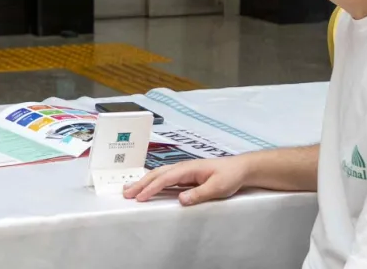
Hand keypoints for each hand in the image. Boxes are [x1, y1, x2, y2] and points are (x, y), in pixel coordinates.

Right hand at [122, 156, 250, 205]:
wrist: (240, 168)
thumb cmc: (230, 176)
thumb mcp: (217, 188)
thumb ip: (199, 193)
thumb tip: (180, 200)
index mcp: (187, 169)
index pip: (165, 179)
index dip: (151, 188)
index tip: (140, 197)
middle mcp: (182, 167)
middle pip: (156, 174)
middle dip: (140, 184)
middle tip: (126, 193)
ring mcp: (182, 170)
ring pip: (158, 175)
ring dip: (143, 182)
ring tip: (129, 189)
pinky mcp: (185, 175)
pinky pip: (164, 178)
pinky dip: (152, 182)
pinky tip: (147, 187)